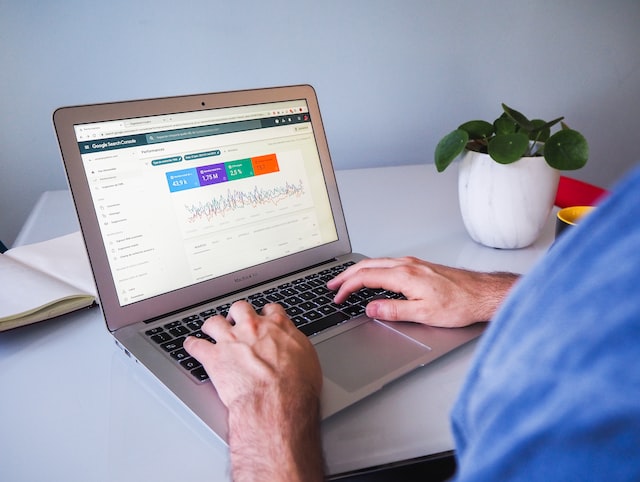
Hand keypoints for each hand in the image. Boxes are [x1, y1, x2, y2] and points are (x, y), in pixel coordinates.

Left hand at [184, 300, 321, 408]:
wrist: (277, 402)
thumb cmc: (296, 386)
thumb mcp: (308, 359)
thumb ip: (296, 345)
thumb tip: (295, 345)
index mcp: (277, 326)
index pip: (271, 310)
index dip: (266, 313)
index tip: (264, 317)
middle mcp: (253, 328)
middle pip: (240, 308)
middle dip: (237, 313)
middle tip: (236, 320)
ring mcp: (231, 341)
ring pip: (214, 322)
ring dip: (212, 325)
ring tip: (210, 329)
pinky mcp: (214, 358)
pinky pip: (196, 346)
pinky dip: (191, 345)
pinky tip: (190, 345)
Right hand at [328, 256, 518, 327]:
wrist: (484, 294)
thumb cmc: (460, 304)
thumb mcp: (423, 314)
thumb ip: (394, 311)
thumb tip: (371, 309)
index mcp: (405, 275)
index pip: (366, 277)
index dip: (347, 287)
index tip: (338, 297)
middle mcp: (407, 265)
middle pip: (368, 265)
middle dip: (346, 275)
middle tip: (332, 285)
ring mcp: (414, 263)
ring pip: (378, 262)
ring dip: (359, 271)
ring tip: (347, 281)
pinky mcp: (420, 266)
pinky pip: (388, 264)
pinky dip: (373, 269)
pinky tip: (374, 277)